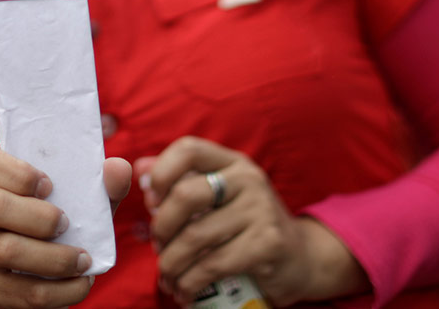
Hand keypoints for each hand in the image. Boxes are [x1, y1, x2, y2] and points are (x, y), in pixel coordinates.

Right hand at [0, 144, 131, 308]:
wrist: (38, 274)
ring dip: (53, 257)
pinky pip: (22, 291)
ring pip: (5, 251)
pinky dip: (60, 291)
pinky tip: (80, 283)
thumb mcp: (80, 199)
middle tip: (67, 223)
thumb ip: (100, 182)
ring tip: (83, 259)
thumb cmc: (60, 220)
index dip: (13, 172)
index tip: (48, 184)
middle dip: (36, 216)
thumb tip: (117, 168)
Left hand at [136, 137, 367, 306]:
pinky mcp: (267, 243)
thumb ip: (179, 183)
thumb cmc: (246, 226)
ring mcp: (261, 210)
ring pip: (195, 237)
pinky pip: (213, 264)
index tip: (151, 200)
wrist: (300, 258)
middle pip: (186, 195)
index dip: (161, 172)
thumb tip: (139, 169)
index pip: (188, 149)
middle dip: (161, 227)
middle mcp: (248, 179)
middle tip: (157, 248)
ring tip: (167, 277)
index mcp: (231, 162)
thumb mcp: (218, 198)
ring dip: (171, 264)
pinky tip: (185, 290)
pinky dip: (190, 282)